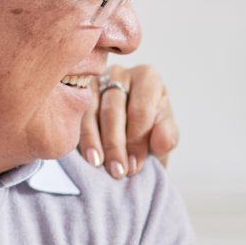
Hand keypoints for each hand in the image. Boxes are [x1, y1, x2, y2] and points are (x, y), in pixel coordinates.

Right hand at [78, 63, 177, 179]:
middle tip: (118, 171)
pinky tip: (88, 156)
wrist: (131, 135)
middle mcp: (121, 73)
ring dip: (95, 142)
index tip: (134, 166)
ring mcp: (96, 81)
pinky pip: (77, 116)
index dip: (137, 140)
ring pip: (92, 112)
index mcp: (148, 77)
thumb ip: (168, 136)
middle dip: (116, 144)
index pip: (140, 110)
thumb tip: (164, 140)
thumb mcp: (164, 135)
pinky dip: (82, 138)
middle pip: (114, 110)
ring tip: (99, 165)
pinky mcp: (78, 93)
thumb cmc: (150, 131)